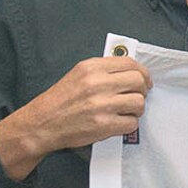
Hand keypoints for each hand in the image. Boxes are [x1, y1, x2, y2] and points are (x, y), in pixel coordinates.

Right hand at [0, 55, 152, 180]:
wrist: (43, 123)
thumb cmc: (61, 100)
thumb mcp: (79, 75)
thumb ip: (104, 71)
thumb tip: (132, 71)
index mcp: (91, 68)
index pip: (130, 63)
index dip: (142, 73)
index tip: (144, 80)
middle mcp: (97, 84)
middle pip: (139, 81)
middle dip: (142, 90)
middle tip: (136, 96)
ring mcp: (102, 105)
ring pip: (139, 103)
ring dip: (136, 109)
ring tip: (124, 111)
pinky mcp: (105, 124)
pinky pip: (132, 123)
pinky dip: (128, 124)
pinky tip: (117, 122)